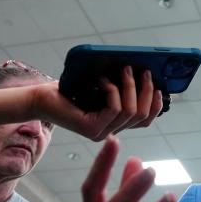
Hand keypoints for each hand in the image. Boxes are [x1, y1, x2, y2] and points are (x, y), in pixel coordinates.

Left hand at [30, 66, 162, 140]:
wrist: (41, 99)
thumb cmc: (68, 90)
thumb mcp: (100, 87)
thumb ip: (120, 88)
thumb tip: (145, 75)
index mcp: (113, 124)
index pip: (144, 121)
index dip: (155, 105)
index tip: (160, 88)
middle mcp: (109, 132)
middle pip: (142, 116)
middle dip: (146, 91)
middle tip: (143, 71)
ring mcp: (100, 133)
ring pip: (130, 110)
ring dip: (130, 85)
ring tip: (124, 69)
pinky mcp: (91, 129)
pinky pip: (114, 107)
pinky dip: (113, 89)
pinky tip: (102, 79)